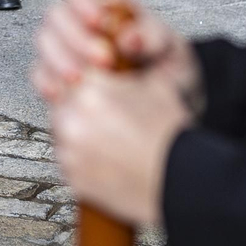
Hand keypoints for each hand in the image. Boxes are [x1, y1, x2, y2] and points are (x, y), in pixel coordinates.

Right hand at [34, 0, 202, 113]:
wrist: (172, 106)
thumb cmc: (168, 67)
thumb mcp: (171, 47)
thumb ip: (152, 35)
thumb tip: (128, 37)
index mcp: (106, 5)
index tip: (97, 21)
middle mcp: (81, 23)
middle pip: (56, 15)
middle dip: (75, 37)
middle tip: (103, 60)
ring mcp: (67, 50)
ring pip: (45, 41)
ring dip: (59, 59)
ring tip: (83, 79)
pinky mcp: (59, 78)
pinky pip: (41, 74)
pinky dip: (48, 82)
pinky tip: (65, 92)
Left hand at [52, 65, 193, 227]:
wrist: (182, 180)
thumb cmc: (170, 134)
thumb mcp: (151, 84)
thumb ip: (118, 70)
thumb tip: (101, 65)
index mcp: (90, 88)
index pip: (70, 70)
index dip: (85, 78)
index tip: (95, 85)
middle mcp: (73, 118)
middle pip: (63, 100)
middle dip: (78, 102)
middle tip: (104, 111)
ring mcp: (70, 150)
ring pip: (62, 129)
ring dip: (78, 128)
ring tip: (109, 135)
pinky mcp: (72, 177)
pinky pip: (68, 158)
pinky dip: (82, 155)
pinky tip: (107, 155)